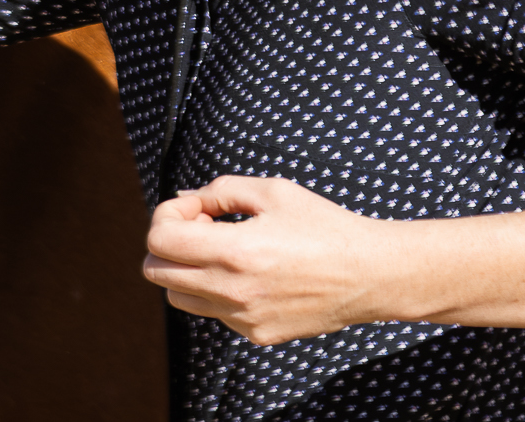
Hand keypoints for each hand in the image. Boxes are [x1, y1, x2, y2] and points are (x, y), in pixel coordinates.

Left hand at [142, 173, 388, 344]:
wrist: (369, 274)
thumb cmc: (324, 226)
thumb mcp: (274, 191)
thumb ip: (221, 190)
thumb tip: (188, 200)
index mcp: (234, 252)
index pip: (159, 240)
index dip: (167, 215)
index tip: (196, 206)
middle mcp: (232, 292)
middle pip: (156, 271)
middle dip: (170, 242)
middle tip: (205, 225)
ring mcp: (242, 319)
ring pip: (179, 296)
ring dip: (187, 268)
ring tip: (225, 248)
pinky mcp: (255, 334)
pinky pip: (214, 312)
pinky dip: (218, 290)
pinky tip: (252, 272)